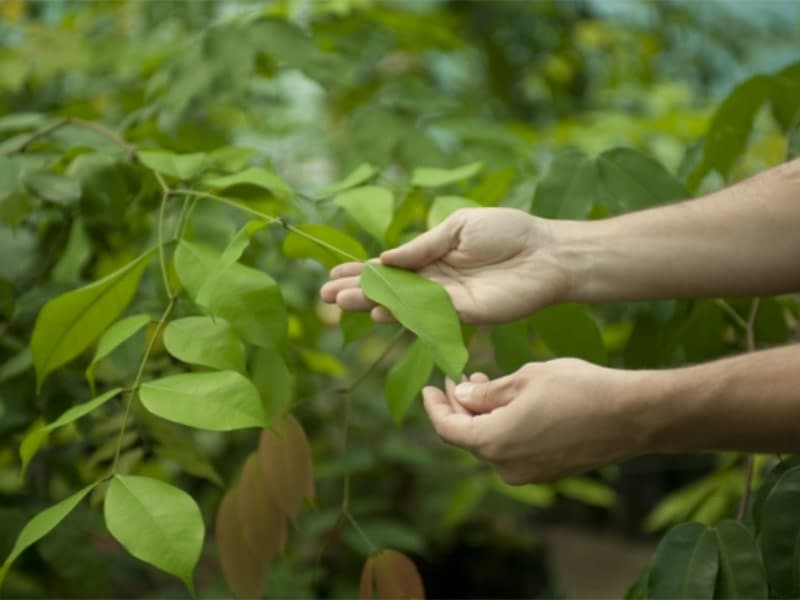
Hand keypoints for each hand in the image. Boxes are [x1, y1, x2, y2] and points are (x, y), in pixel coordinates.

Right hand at [320, 207, 571, 323]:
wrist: (546, 252)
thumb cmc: (507, 231)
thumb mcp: (457, 227)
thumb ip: (422, 246)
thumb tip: (384, 259)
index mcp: (432, 256)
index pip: (389, 267)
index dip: (360, 271)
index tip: (332, 273)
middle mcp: (435, 280)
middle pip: (388, 289)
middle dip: (356, 291)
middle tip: (325, 296)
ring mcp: (447, 299)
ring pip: (402, 304)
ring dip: (370, 303)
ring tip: (339, 303)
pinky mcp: (464, 313)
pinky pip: (427, 314)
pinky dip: (402, 314)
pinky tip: (379, 311)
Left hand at [423, 359, 646, 482]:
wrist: (633, 415)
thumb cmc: (579, 389)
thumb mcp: (525, 378)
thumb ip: (486, 391)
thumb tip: (463, 395)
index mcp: (495, 442)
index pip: (447, 429)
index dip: (435, 406)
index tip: (431, 386)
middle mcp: (507, 466)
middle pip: (468, 437)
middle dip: (461, 406)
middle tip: (463, 376)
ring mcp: (529, 473)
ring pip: (492, 443)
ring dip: (483, 415)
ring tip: (488, 381)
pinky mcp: (548, 472)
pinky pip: (513, 449)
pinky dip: (504, 427)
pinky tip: (512, 403)